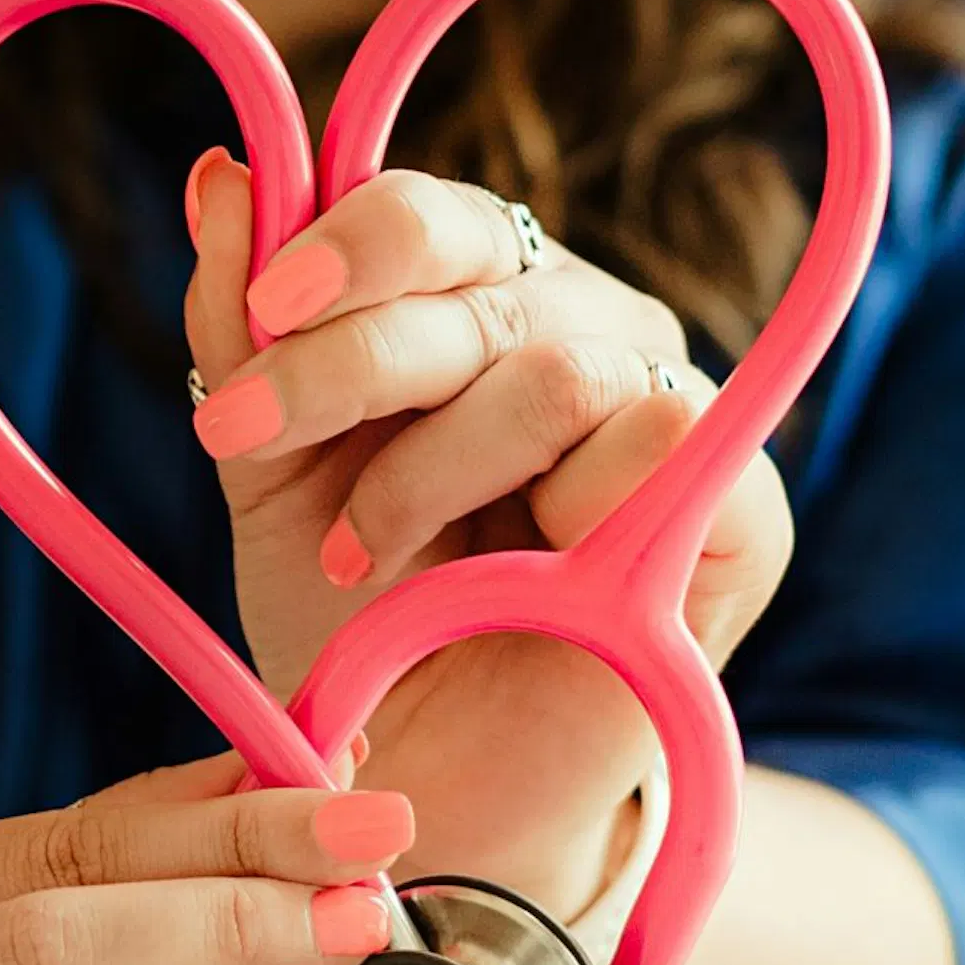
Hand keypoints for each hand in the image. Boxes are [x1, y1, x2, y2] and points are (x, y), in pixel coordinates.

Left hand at [179, 155, 793, 917]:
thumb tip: (223, 173)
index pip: (433, 214)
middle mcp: (584, 329)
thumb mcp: (270, 474)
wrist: (427, 790)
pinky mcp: (741, 509)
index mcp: (483, 300)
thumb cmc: (359, 628)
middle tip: (243, 439)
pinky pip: (660, 443)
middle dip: (345, 361)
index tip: (259, 317)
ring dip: (431, 469)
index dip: (347, 243)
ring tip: (362, 557)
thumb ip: (242, 329)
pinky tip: (499, 584)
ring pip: (556, 367)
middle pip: (482, 273)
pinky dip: (554, 514)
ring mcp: (670, 410)